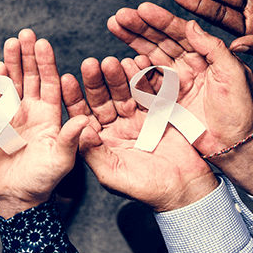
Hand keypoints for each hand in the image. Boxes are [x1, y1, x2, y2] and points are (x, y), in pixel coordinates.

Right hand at [0, 30, 90, 217]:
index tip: (42, 43)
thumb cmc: (43, 182)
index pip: (50, 83)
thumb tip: (85, 122)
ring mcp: (12, 116)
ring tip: (8, 43)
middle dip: (27, 55)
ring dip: (10, 63)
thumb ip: (71, 140)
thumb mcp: (61, 161)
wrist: (16, 198)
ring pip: (11, 83)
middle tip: (23, 33)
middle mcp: (32, 111)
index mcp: (51, 116)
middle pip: (30, 77)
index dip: (46, 63)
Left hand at [62, 55, 216, 211]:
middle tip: (91, 63)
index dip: (74, 97)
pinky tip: (138, 63)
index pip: (83, 115)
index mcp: (102, 141)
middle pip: (103, 99)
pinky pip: (150, 91)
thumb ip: (94, 152)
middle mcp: (117, 127)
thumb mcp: (113, 174)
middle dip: (96, 81)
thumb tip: (78, 128)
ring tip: (114, 62)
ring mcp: (139, 117)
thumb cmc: (147, 190)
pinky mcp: (160, 112)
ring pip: (125, 91)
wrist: (186, 190)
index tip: (67, 79)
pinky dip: (145, 77)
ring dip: (119, 76)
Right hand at [107, 3, 252, 157]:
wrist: (236, 144)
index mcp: (205, 55)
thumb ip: (213, 48)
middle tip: (119, 16)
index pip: (180, 33)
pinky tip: (120, 60)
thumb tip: (191, 25)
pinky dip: (133, 72)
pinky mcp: (167, 100)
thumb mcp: (233, 73)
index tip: (142, 9)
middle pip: (160, 41)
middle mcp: (189, 65)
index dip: (161, 20)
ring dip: (132, 42)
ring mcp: (176, 82)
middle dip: (139, 27)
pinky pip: (147, 83)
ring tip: (114, 27)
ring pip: (150, 57)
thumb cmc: (241, 109)